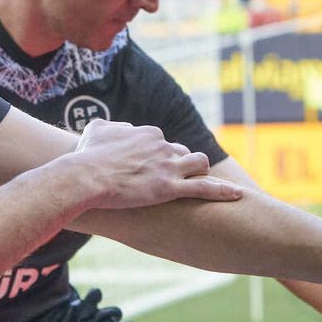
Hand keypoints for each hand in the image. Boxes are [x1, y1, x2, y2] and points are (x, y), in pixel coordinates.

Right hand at [68, 119, 242, 209]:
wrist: (85, 176)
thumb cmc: (86, 156)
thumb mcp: (96, 130)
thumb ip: (112, 127)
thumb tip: (119, 128)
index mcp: (149, 133)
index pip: (165, 143)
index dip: (161, 156)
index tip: (154, 168)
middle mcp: (164, 146)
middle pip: (184, 153)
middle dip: (182, 164)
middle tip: (175, 179)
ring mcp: (169, 167)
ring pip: (199, 165)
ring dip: (200, 172)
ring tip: (199, 183)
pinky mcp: (170, 188)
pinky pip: (205, 188)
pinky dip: (222, 191)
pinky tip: (236, 195)